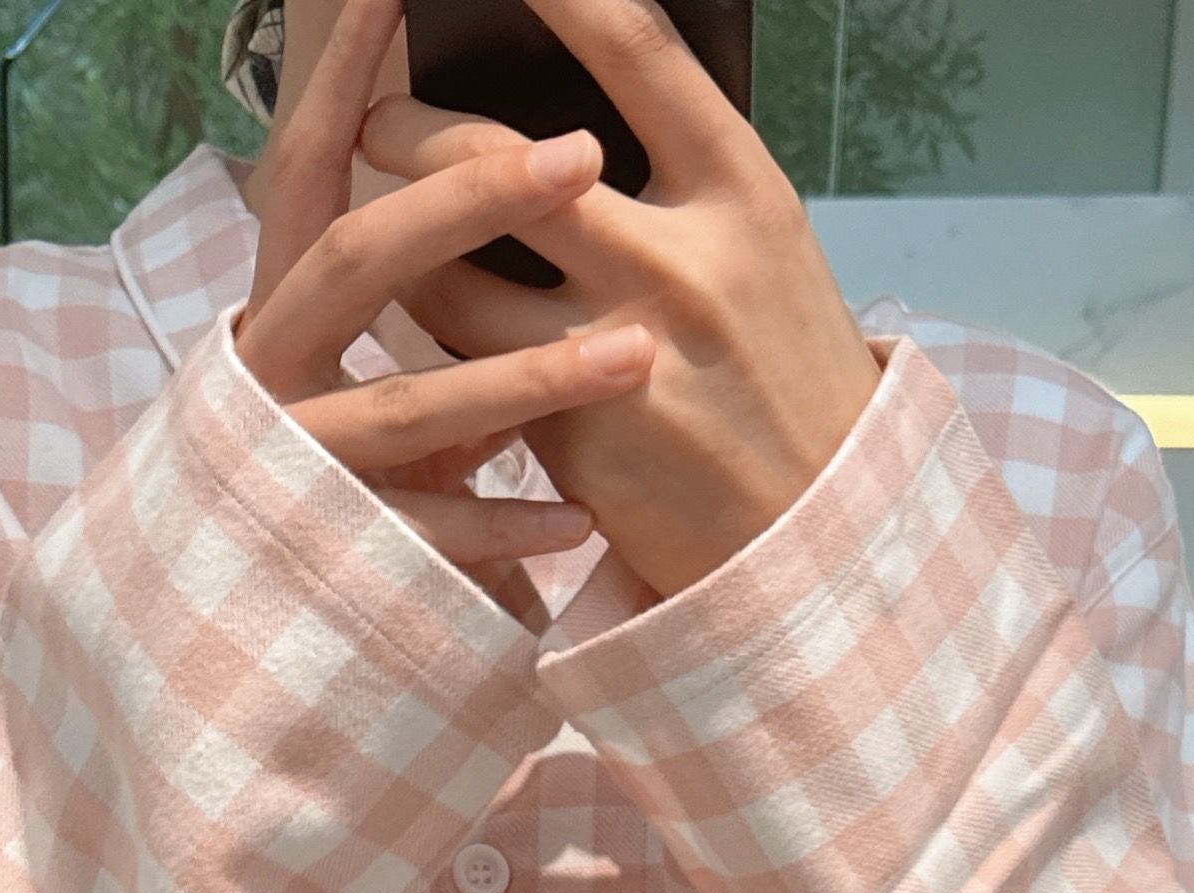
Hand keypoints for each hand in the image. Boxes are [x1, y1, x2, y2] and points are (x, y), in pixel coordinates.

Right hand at [231, 0, 657, 600]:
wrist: (243, 634)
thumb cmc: (352, 469)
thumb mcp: (370, 368)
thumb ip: (425, 298)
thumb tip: (529, 185)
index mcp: (278, 301)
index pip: (306, 165)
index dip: (343, 74)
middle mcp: (275, 368)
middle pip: (356, 259)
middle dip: (464, 201)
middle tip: (578, 156)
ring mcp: (302, 466)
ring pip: (406, 410)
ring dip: (525, 381)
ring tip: (634, 354)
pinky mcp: (341, 561)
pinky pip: (434, 541)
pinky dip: (511, 527)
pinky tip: (583, 523)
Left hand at [356, 0, 886, 601]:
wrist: (810, 537)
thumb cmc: (784, 377)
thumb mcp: (765, 252)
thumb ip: (683, 182)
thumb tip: (574, 115)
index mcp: (743, 192)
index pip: (638, 53)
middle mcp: (680, 261)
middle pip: (501, 160)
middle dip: (415, 128)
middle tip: (382, 122)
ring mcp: (617, 351)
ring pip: (453, 271)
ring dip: (398, 240)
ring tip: (385, 226)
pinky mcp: (568, 434)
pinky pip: (463, 362)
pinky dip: (432, 333)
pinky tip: (424, 319)